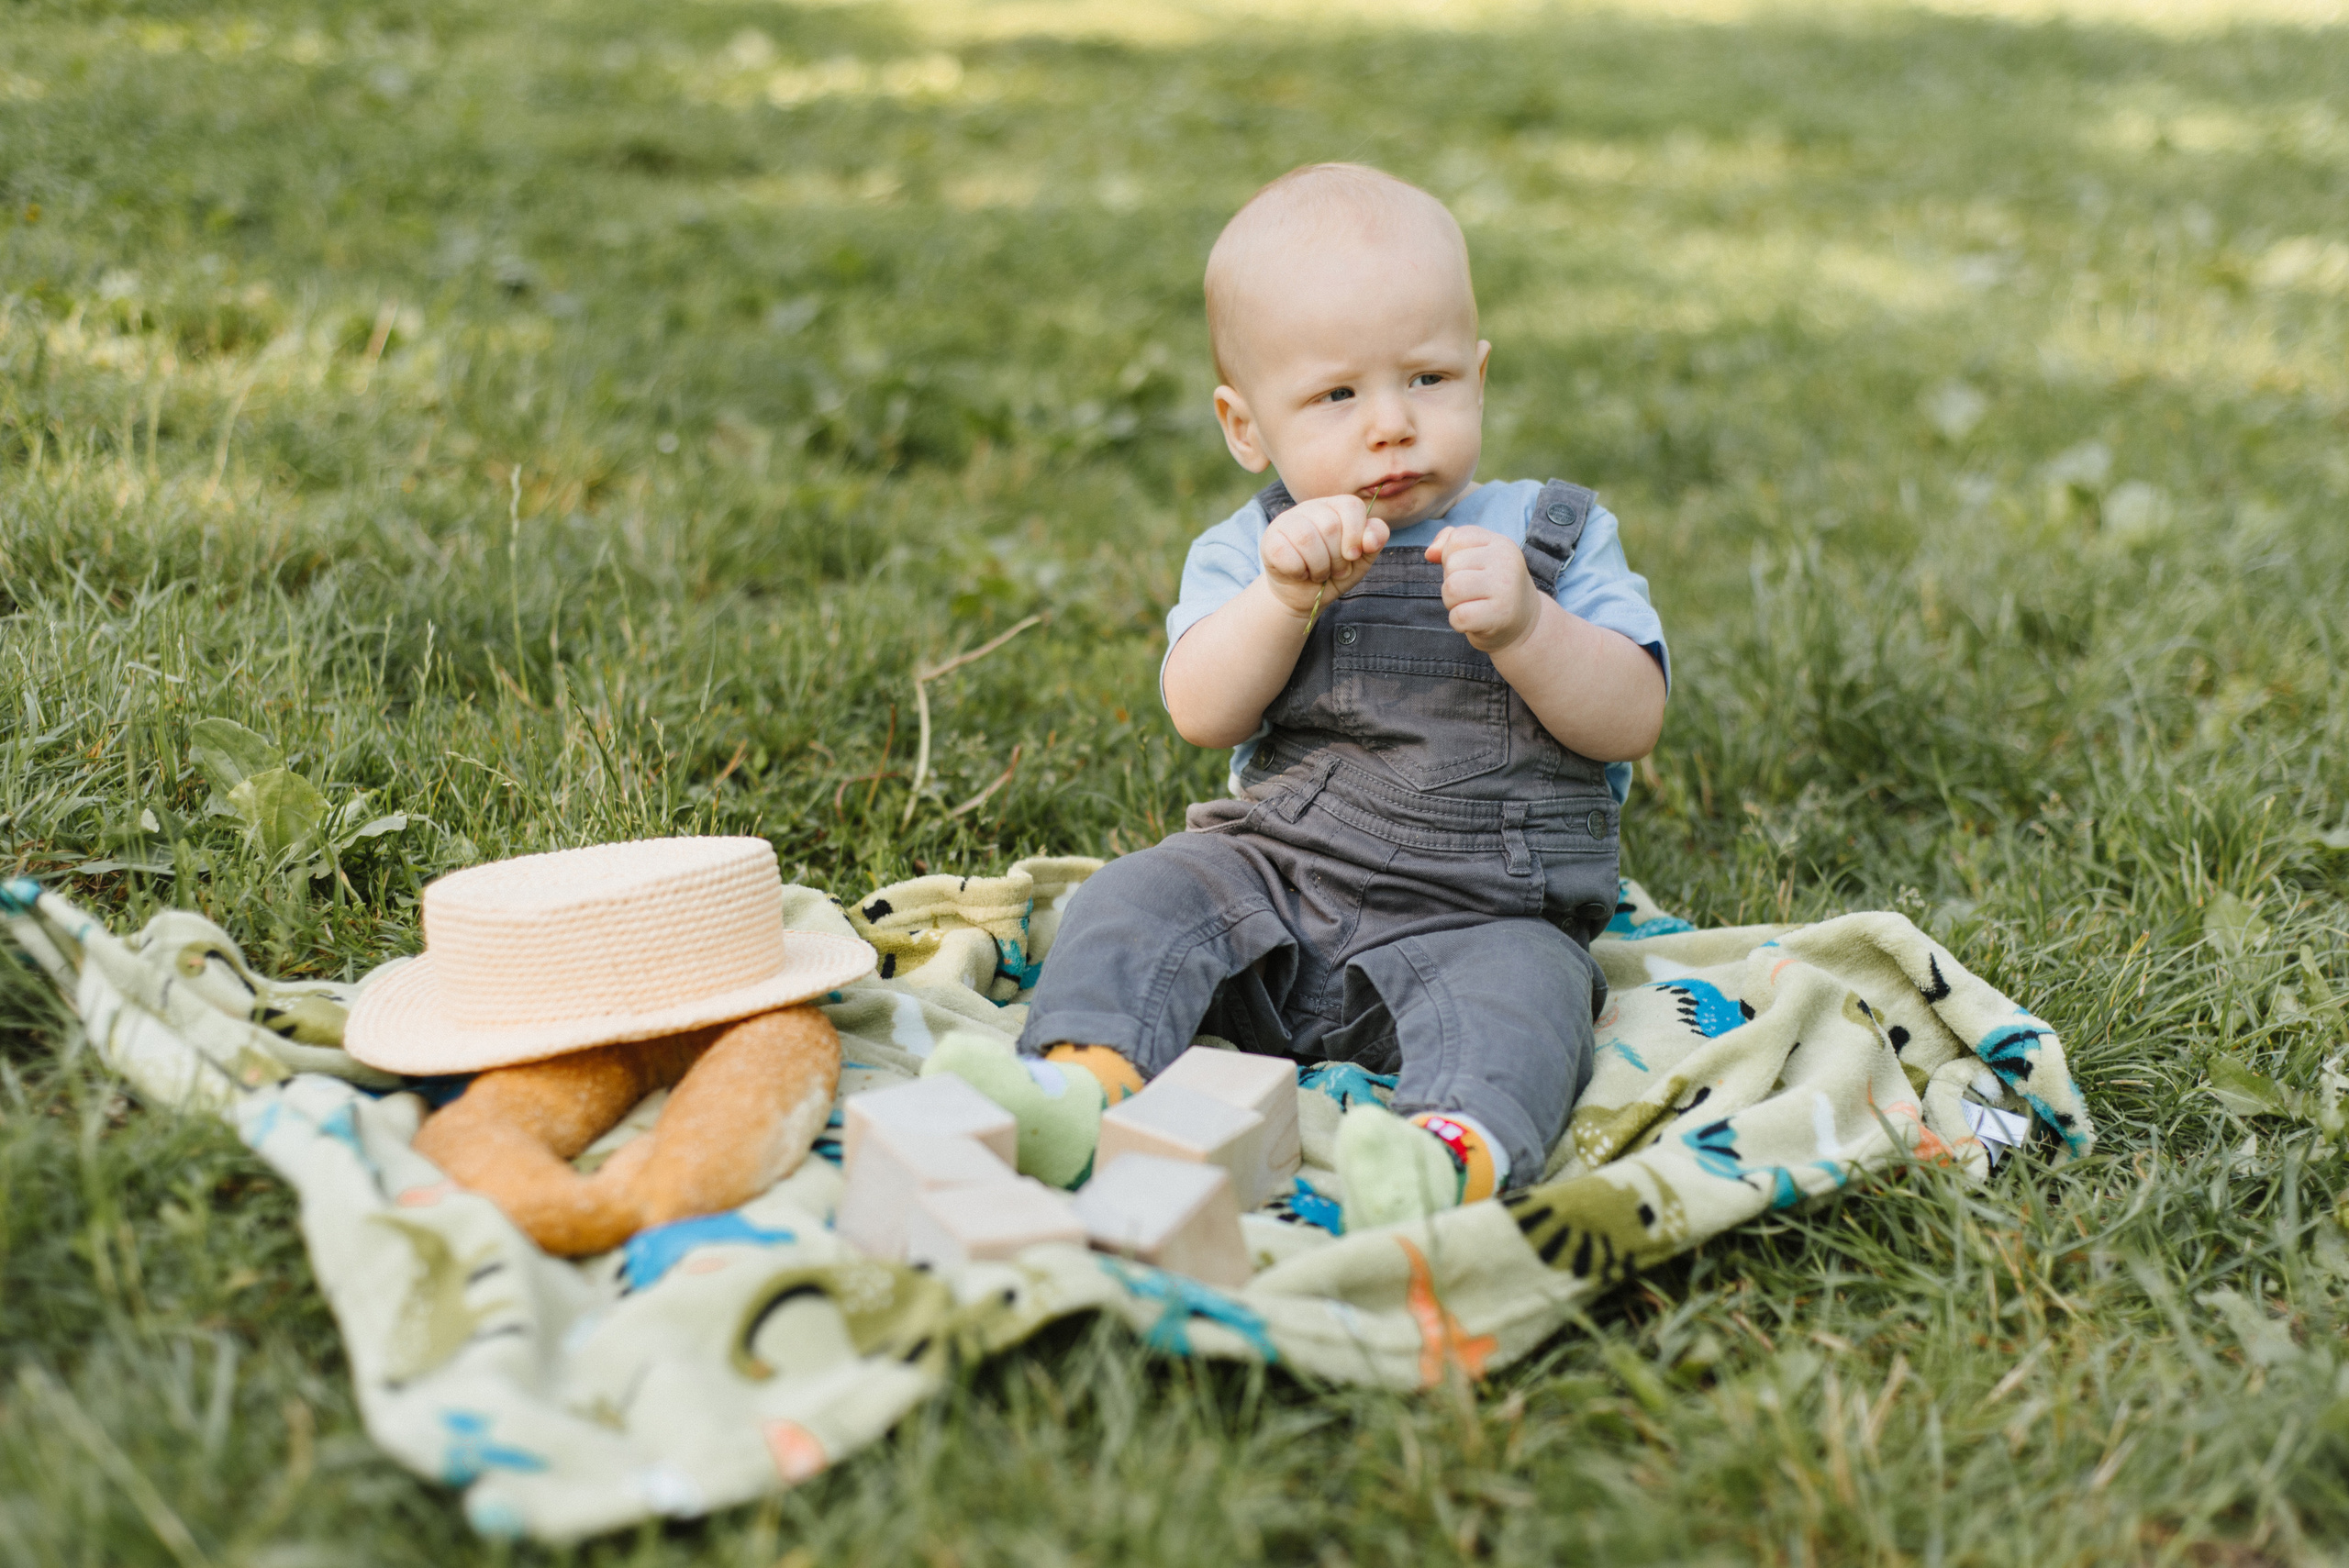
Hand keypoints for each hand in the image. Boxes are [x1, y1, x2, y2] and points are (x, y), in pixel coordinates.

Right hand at [1258, 494, 1390, 617]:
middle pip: (1330, 525)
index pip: (1351, 505)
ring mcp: (1286, 521)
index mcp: (1334, 506)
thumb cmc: (1334, 572)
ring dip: (1318, 566)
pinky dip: (1298, 571)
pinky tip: (1299, 573)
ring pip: (1307, 538)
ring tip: (1318, 574)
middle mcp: (1309, 507)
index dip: (1356, 534)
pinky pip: (1286, 553)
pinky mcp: (1269, 539)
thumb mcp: (1361, 559)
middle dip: (1337, 558)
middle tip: (1334, 570)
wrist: (1303, 595)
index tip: (1353, 556)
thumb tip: (1371, 538)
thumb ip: (1374, 540)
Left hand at [1426, 525, 1541, 652]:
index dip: (1451, 558)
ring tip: (1471, 605)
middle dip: (1451, 583)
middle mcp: (1506, 562)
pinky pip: (1458, 616)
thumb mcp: (1478, 558)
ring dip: (1452, 602)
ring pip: (1451, 588)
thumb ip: (1450, 544)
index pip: (1455, 539)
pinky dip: (1458, 623)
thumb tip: (1430, 553)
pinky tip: (1475, 622)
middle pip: (1451, 565)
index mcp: (1501, 543)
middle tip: (1472, 594)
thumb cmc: (1493, 588)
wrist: (1524, 625)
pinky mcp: (1500, 615)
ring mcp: (1505, 588)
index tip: (1470, 571)